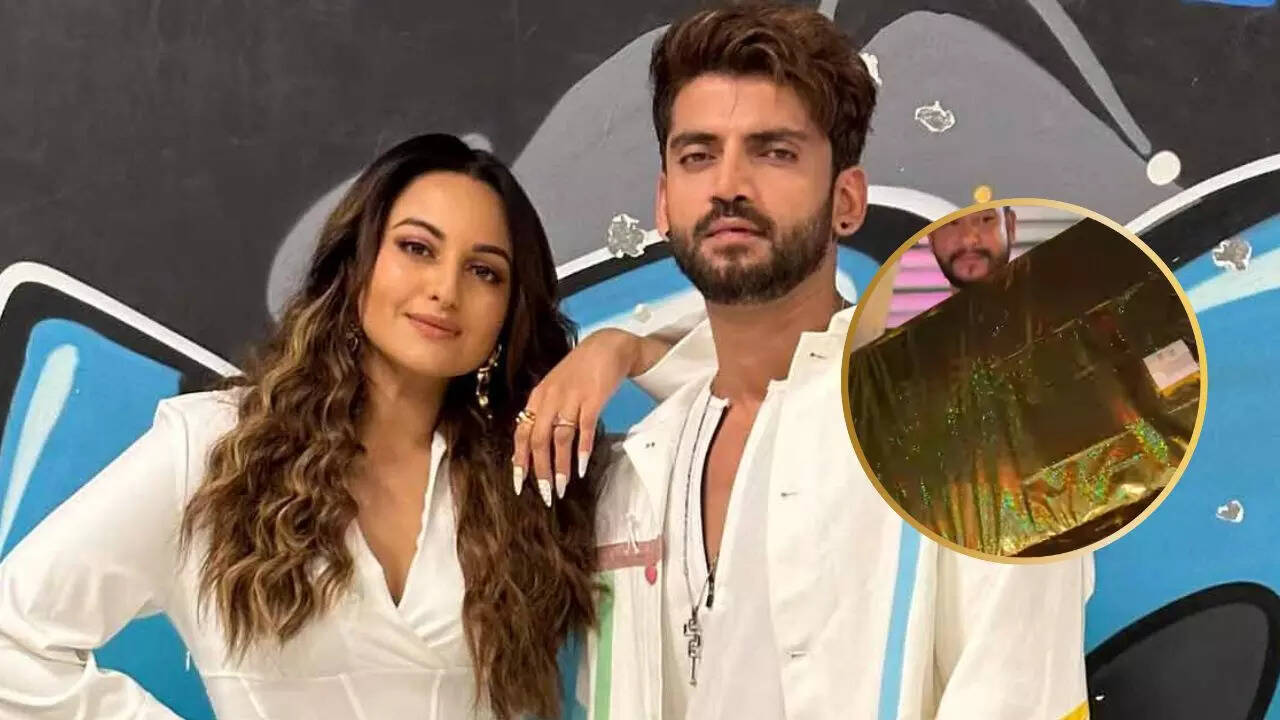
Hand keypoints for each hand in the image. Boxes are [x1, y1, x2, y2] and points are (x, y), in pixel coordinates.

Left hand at [512, 328, 666, 506]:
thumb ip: (545, 411)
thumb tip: (535, 443)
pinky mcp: (593, 399)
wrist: (607, 347)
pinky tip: (582, 467)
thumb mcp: (555, 387)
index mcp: (538, 397)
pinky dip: (583, 450)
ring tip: (562, 487)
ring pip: (560, 439)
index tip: (519, 483)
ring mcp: (571, 398)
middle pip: (539, 440)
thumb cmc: (580, 370)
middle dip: (540, 471)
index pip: (522, 433)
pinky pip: (584, 429)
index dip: (520, 460)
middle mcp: (550, 398)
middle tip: (544, 494)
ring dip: (561, 466)